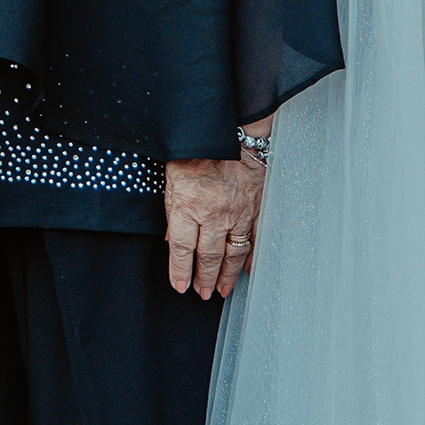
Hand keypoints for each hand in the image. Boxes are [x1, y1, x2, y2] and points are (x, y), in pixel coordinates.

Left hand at [164, 153, 263, 299]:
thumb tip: (168, 237)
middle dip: (204, 279)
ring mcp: (238, 213)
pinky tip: (249, 269)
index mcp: (188, 206)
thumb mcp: (171, 177)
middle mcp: (213, 214)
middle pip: (208, 256)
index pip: (181, 248)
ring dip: (228, 274)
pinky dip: (253, 256)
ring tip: (223, 289)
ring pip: (233, 252)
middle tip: (203, 294)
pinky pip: (256, 237)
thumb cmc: (198, 150)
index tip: (180, 286)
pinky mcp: (256, 206)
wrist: (231, 130)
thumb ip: (171, 209)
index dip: (180, 271)